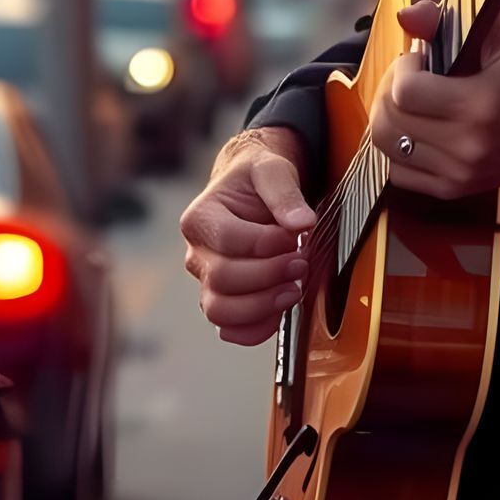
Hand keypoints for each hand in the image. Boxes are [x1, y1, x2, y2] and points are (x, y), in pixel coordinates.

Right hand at [179, 130, 315, 345]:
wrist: (252, 191)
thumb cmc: (257, 179)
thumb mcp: (272, 170)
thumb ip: (285, 193)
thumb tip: (302, 223)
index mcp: (200, 217)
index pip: (228, 239)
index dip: (266, 243)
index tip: (295, 235)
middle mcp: (197, 253)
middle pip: (223, 278)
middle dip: (269, 274)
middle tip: (301, 262)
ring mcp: (207, 281)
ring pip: (221, 311)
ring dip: (263, 306)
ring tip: (294, 289)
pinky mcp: (224, 300)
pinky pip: (231, 329)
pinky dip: (256, 329)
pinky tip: (281, 311)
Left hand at [371, 0, 499, 199]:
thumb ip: (453, 21)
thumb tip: (407, 16)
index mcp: (478, 105)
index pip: (405, 92)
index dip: (403, 67)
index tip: (421, 58)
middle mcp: (465, 147)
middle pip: (388, 121)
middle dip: (390, 88)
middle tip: (410, 75)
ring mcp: (458, 174)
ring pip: (387, 147)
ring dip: (389, 117)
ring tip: (410, 101)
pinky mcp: (454, 190)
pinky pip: (399, 173)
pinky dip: (398, 149)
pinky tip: (416, 129)